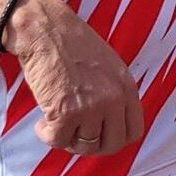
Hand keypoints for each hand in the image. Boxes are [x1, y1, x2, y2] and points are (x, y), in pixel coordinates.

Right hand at [6, 0, 144, 154]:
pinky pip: (58, 141)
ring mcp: (91, 107)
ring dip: (67, 138)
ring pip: (84, 145)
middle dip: (91, 145)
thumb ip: (114, 93)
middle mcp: (113, 98)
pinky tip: (42, 122)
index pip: (134, 130)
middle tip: (75, 134)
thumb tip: (109, 124)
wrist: (46, 30)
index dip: (114, 138)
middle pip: (112, 144)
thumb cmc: (72, 43)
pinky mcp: (65, 113)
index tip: (99, 135)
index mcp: (126, 85)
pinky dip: (47, 135)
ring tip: (57, 122)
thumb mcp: (109, 66)